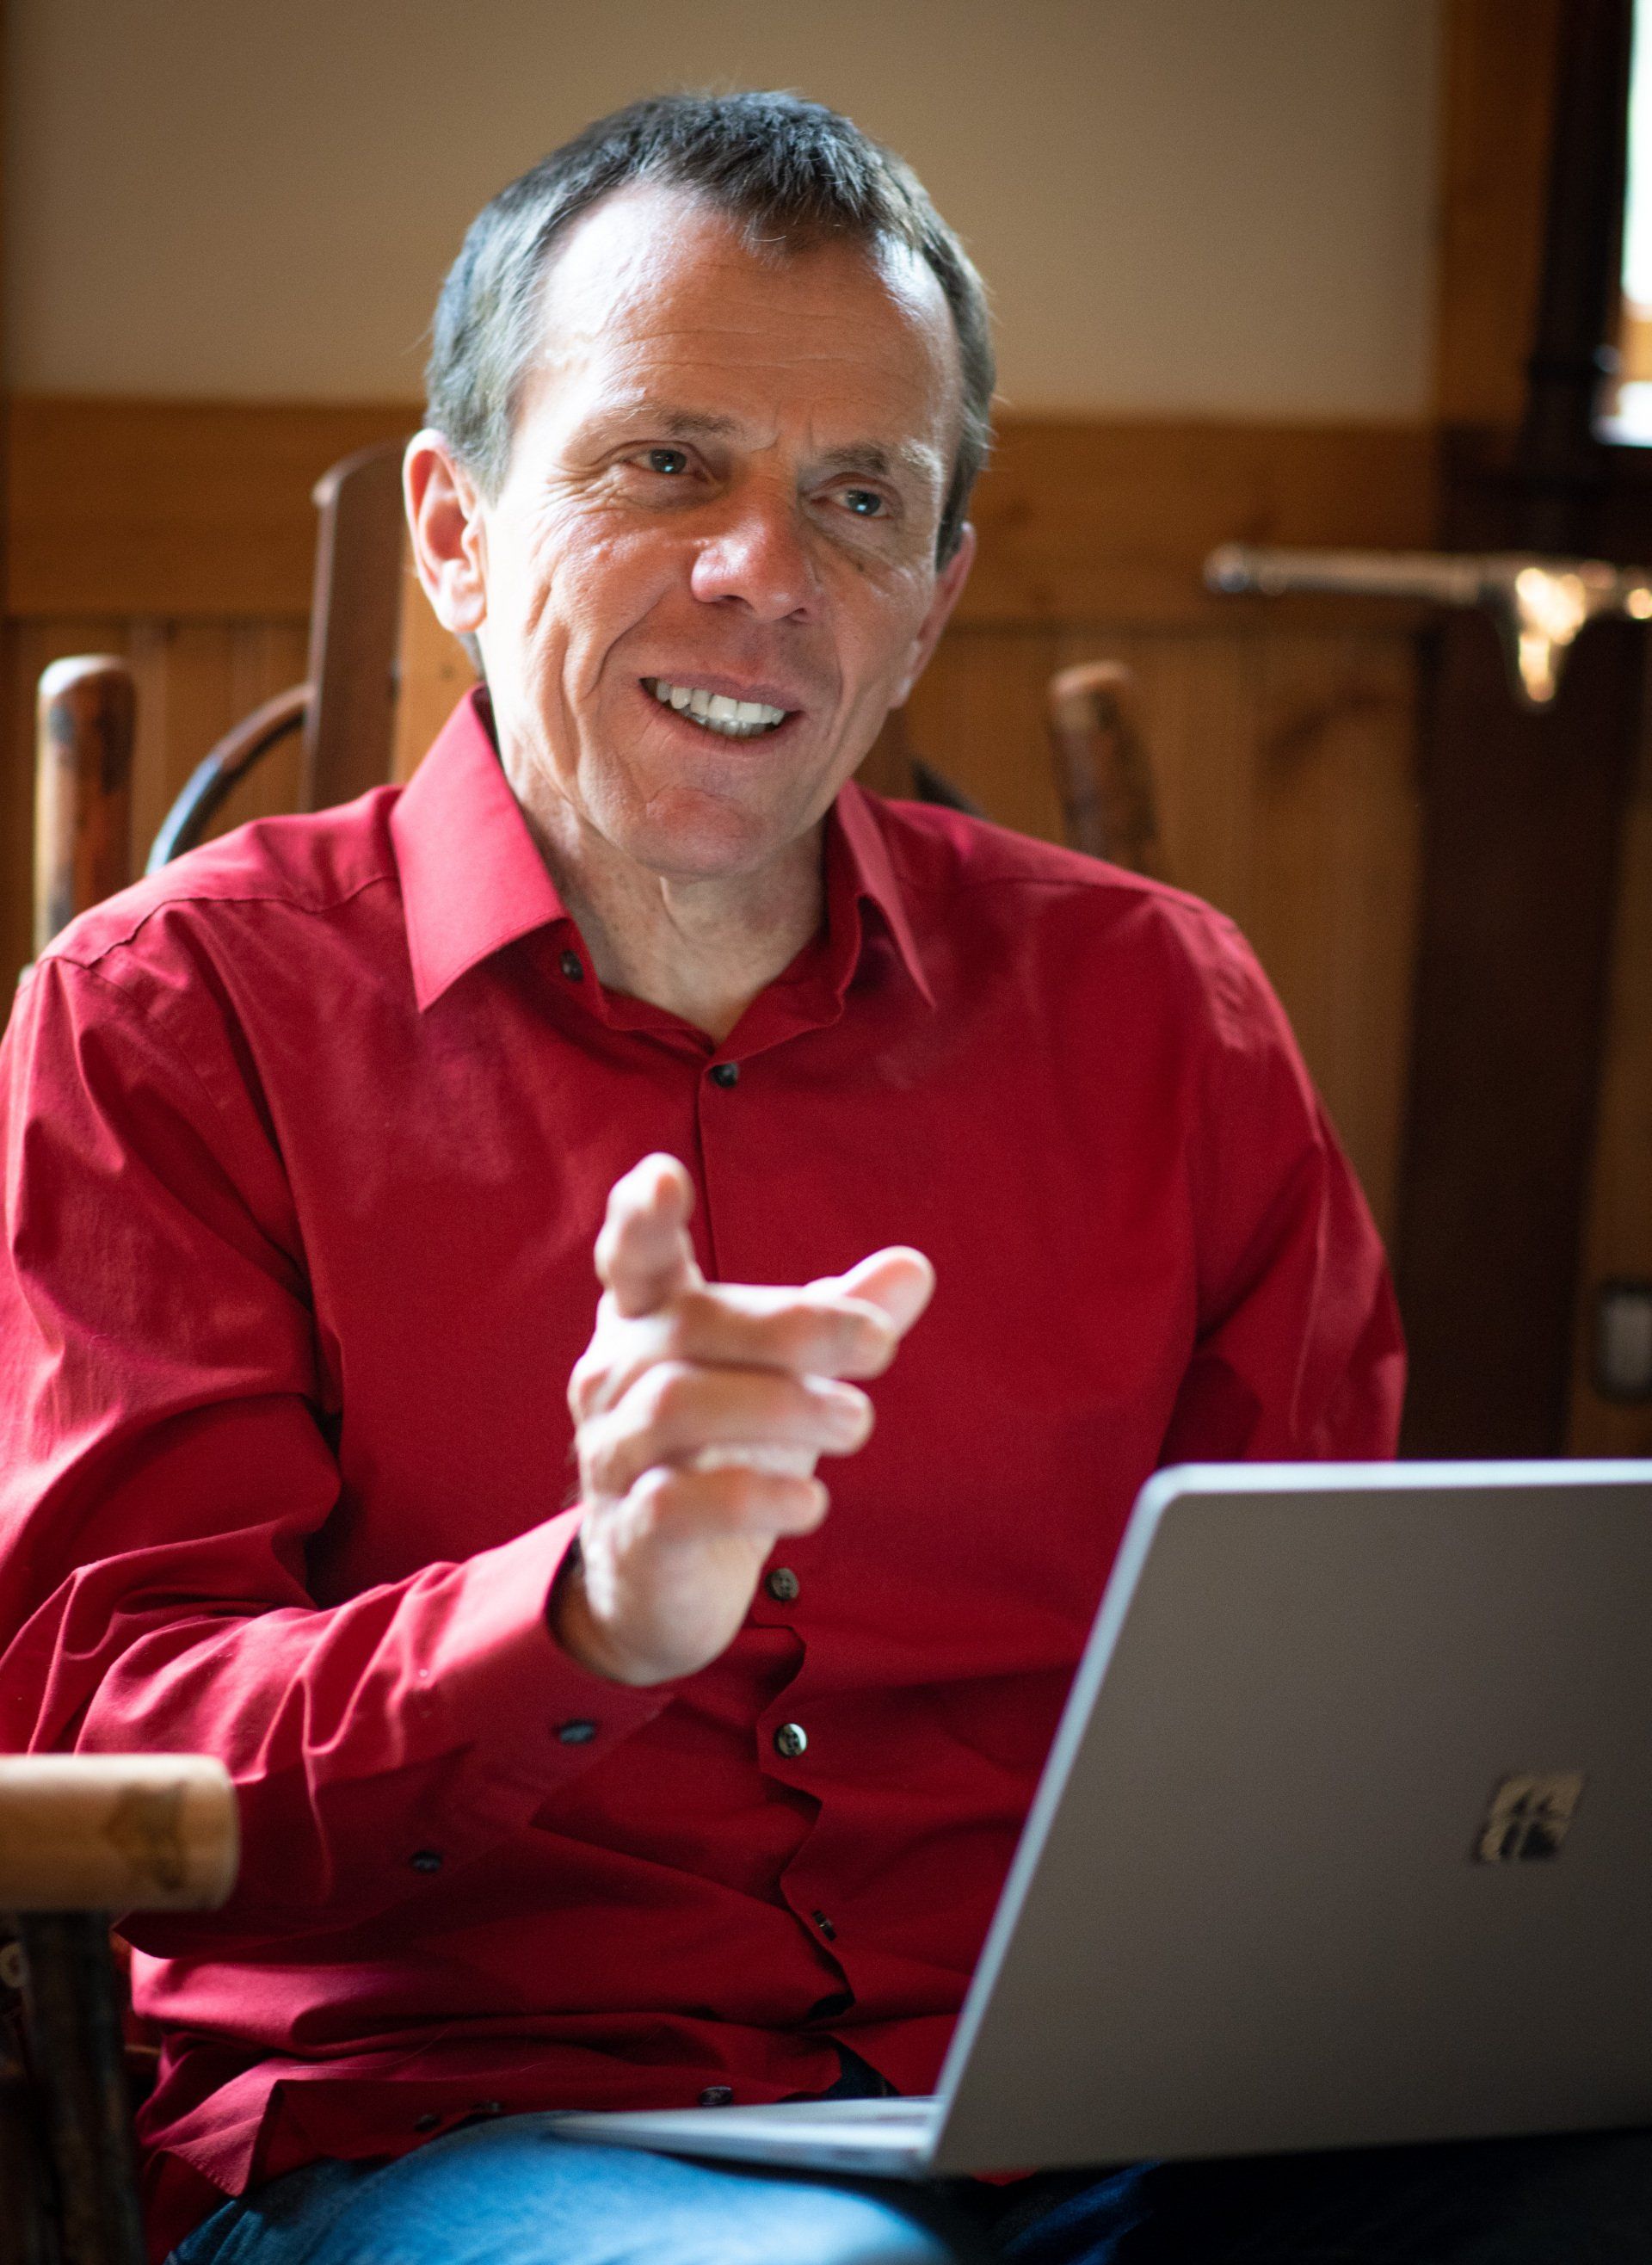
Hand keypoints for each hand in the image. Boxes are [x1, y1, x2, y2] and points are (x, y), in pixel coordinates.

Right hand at [554, 1154, 933, 1685]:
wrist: (658, 1579)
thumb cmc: (724, 1449)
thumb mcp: (783, 1377)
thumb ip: (838, 1319)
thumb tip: (916, 1266)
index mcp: (647, 1322)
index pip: (631, 1258)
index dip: (640, 1217)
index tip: (663, 1173)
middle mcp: (614, 1378)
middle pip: (691, 1329)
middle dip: (792, 1329)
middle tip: (880, 1345)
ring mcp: (613, 1456)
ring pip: (679, 1408)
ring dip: (785, 1406)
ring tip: (859, 1419)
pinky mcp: (633, 1533)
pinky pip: (679, 1502)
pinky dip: (752, 1496)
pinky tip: (812, 1499)